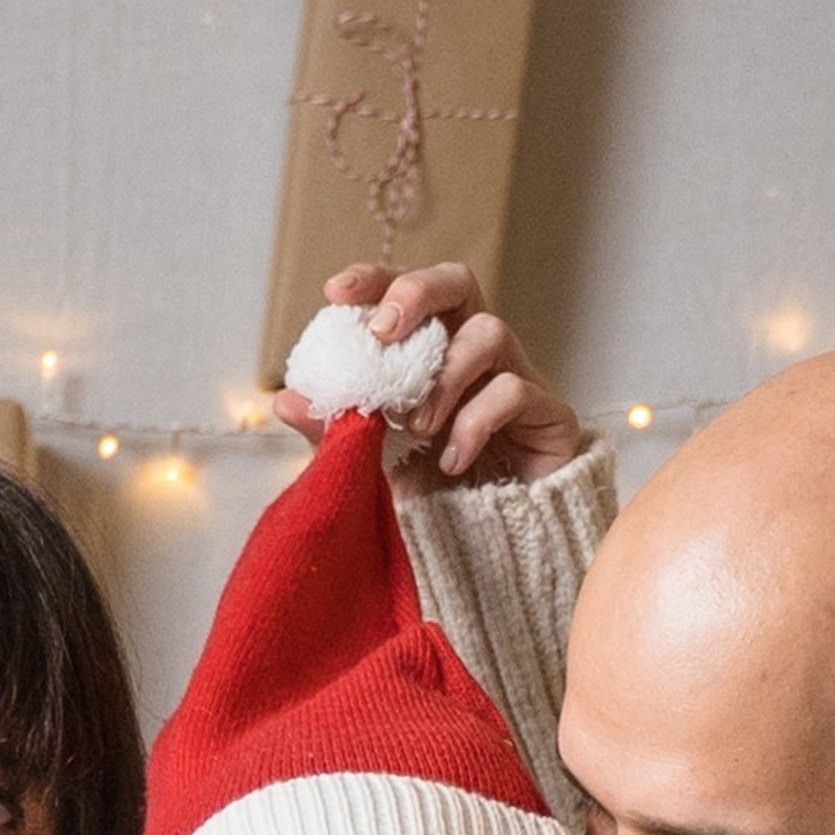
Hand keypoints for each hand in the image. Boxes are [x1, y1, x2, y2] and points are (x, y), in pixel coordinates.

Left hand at [276, 262, 587, 485]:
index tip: (335, 293)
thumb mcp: (375, 461)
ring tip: (417, 425)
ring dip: (444, 374)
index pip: (407, 293)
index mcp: (436, 348)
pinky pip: (513, 392)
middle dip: (417, 295)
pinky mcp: (549, 416)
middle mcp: (477, 352)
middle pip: (459, 281)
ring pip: (489, 332)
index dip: (375, 281)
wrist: (500, 553)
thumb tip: (285, 401)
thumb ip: (336, 429)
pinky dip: (474, 423)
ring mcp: (519, 377)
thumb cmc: (438, 495)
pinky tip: (453, 461)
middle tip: (381, 333)